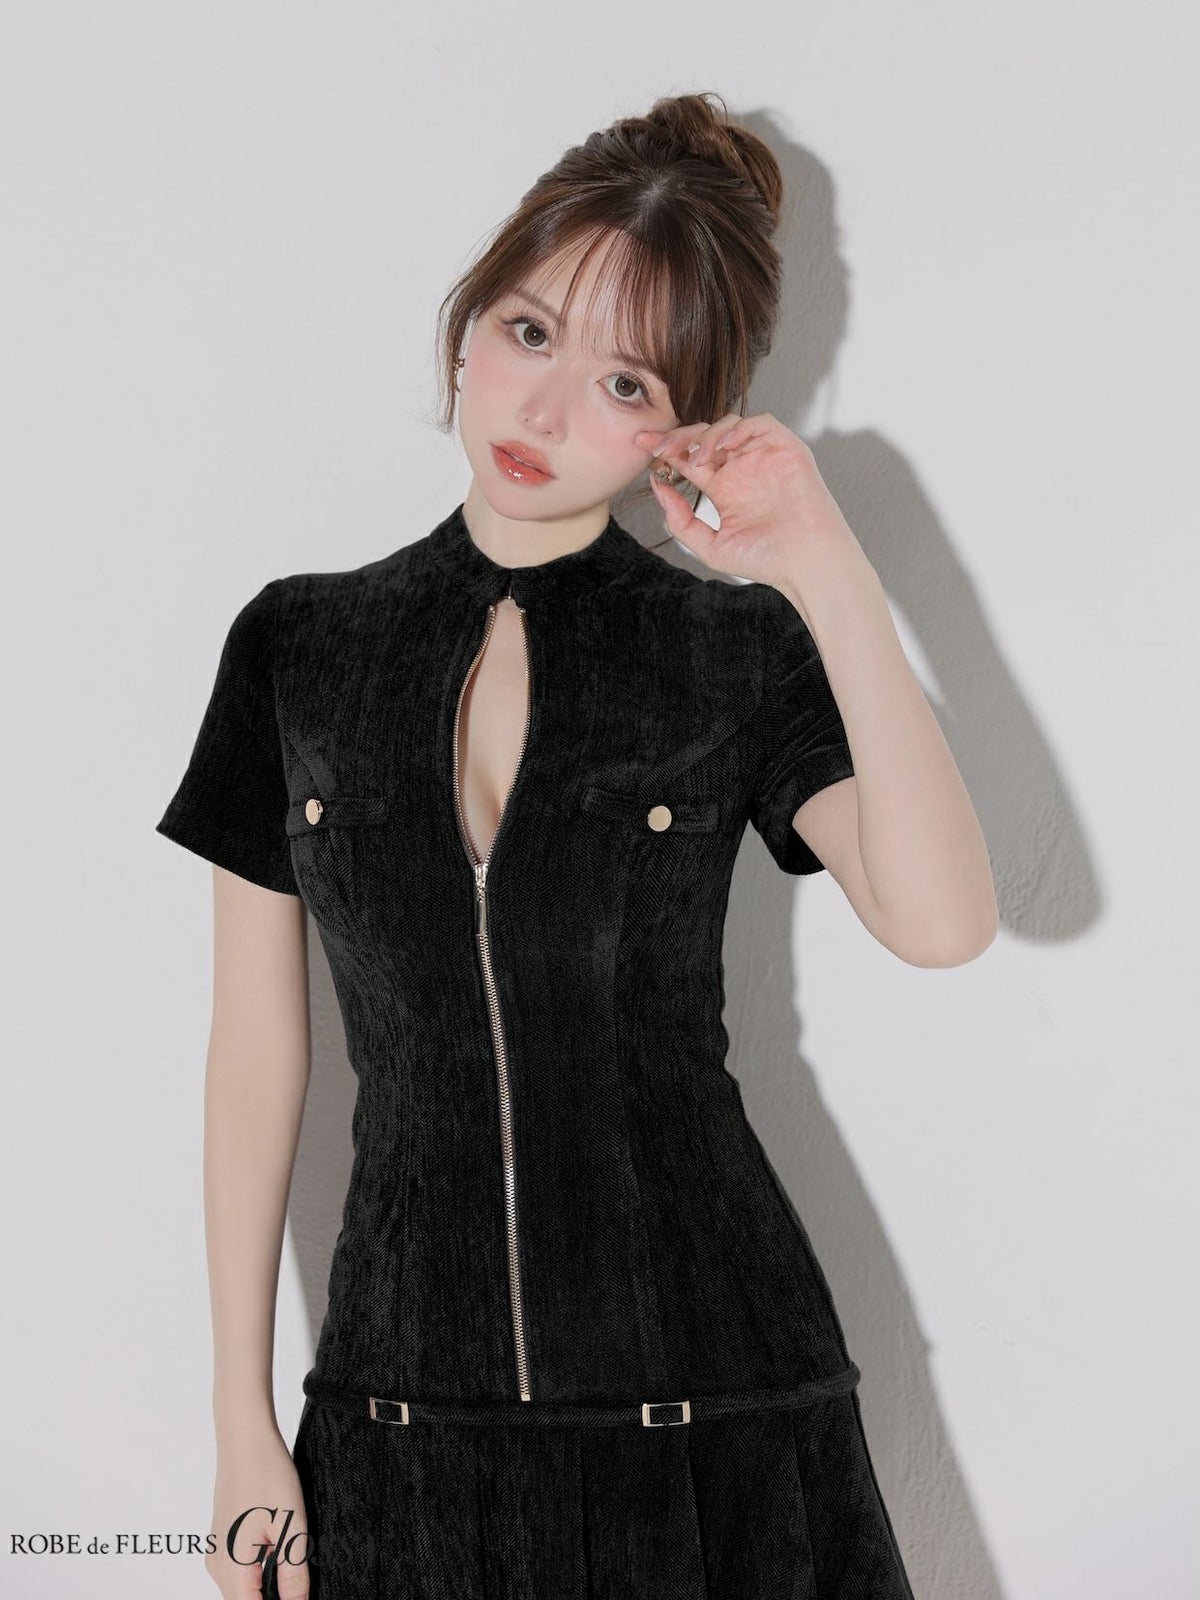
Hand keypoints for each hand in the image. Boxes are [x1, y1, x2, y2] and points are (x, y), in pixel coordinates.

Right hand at [209, 1426, 311, 1598]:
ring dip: (269, 1585)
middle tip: (300, 1578)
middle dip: (275, 1596)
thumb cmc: (267, 1476)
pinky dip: (261, 1570)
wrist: (245, 1439)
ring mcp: (217, 1554)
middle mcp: (218, 1568)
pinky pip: (241, 1570)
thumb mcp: (290, 1528)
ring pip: (244, 1588)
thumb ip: (293, 1575)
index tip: (300, 1595)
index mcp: (232, 1571)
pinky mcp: (222, 1541)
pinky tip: (281, 1550)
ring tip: (294, 1563)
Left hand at [632, 412, 858, 587]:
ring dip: (706, 435)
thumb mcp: (709, 545)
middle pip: (703, 437)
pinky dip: (739, 426)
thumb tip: (657, 486)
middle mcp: (741, 468)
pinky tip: (724, 443)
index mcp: (723, 487)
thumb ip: (680, 520)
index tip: (639, 444)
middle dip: (677, 437)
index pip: (688, 458)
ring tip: (696, 456)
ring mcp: (763, 456)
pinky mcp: (786, 449)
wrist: (805, 563)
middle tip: (659, 445)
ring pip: (727, 425)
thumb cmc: (765, 559)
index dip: (664, 448)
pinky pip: (760, 423)